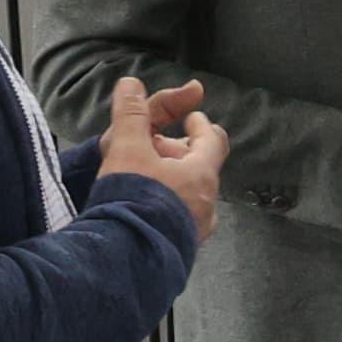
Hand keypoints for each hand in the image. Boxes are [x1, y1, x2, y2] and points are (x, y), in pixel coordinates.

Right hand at [97, 75, 224, 241]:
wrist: (127, 257)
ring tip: (147, 178)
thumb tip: (130, 83)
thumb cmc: (132, 199)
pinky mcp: (181, 249)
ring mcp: (196, 230)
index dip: (202, 126)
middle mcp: (207, 204)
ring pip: (190, 196)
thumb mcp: (127, 150)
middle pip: (201, 169)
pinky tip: (145, 209)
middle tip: (156, 147)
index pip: (213, 141)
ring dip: (173, 182)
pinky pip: (179, 219)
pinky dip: (167, 205)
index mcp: (201, 175)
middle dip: (180, 154)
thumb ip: (131, 115)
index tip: (192, 118)